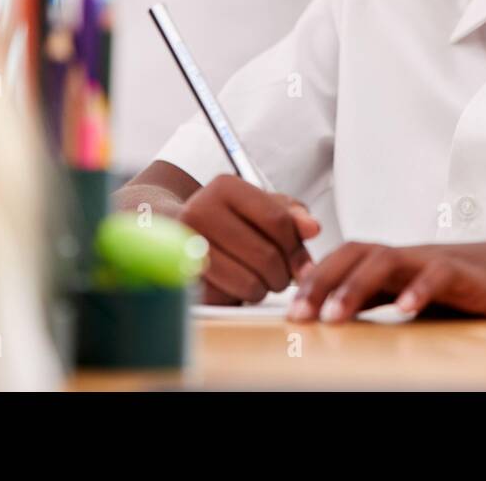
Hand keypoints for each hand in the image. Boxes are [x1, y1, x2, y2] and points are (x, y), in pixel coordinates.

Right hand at [178, 174, 320, 303]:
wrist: (172, 230)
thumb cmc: (227, 219)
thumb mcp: (261, 207)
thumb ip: (292, 215)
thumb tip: (313, 228)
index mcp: (225, 187)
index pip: (278, 221)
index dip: (297, 248)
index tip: (301, 262)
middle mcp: (200, 211)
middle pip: (267, 256)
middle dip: (283, 274)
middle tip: (280, 275)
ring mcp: (185, 247)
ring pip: (251, 283)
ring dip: (264, 289)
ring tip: (259, 279)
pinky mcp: (181, 279)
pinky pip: (229, 299)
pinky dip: (240, 297)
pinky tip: (237, 285)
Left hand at [285, 239, 485, 322]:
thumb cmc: (474, 284)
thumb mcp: (420, 295)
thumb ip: (385, 301)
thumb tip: (340, 321)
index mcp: (396, 263)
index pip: (345, 259)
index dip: (314, 280)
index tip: (290, 311)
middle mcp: (410, 256)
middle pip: (356, 252)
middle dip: (322, 282)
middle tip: (299, 315)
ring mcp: (435, 260)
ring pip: (387, 259)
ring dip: (356, 287)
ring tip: (336, 315)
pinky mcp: (465, 271)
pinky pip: (438, 274)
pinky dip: (418, 291)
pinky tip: (404, 311)